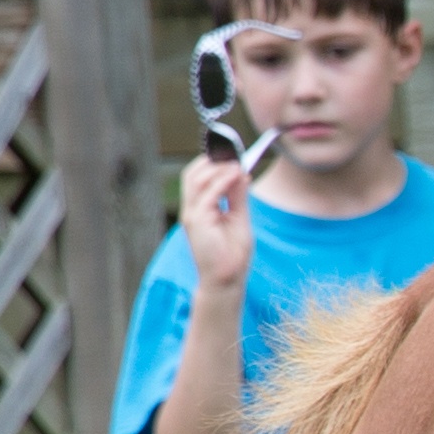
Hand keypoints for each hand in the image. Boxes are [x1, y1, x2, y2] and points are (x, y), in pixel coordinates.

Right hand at [177, 152, 251, 288]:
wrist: (226, 279)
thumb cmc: (232, 253)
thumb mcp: (239, 218)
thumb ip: (238, 196)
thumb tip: (242, 173)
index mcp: (199, 208)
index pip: (198, 177)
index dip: (213, 163)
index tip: (233, 154)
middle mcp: (192, 209)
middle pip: (193, 174)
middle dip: (213, 160)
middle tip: (234, 154)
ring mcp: (192, 215)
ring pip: (196, 179)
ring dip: (218, 168)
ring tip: (237, 163)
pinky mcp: (197, 222)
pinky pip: (208, 194)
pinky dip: (222, 181)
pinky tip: (236, 174)